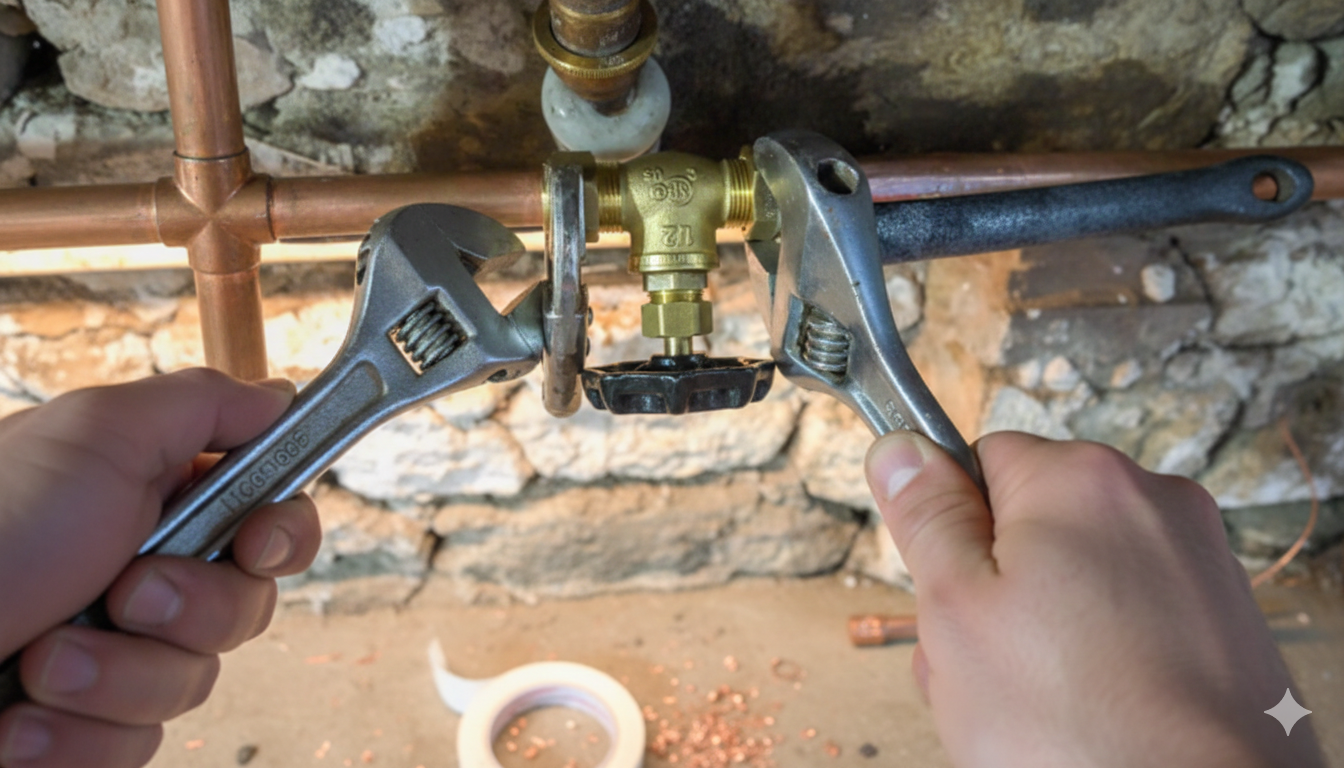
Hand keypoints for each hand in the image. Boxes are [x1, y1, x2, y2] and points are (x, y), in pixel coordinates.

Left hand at [0, 368, 321, 767]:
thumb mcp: (96, 434)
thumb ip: (204, 404)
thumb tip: (277, 398)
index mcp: (154, 500)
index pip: (271, 520)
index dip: (283, 538)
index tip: (256, 548)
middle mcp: (143, 575)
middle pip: (246, 608)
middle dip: (188, 611)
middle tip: (123, 592)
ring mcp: (114, 658)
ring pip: (192, 685)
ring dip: (115, 679)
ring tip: (38, 664)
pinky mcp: (82, 729)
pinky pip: (133, 749)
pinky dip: (72, 740)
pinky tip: (17, 723)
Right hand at [865, 431, 1325, 767]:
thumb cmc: (1082, 728)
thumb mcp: (957, 610)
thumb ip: (925, 517)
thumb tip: (901, 449)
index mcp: (1082, 479)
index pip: (978, 459)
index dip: (947, 530)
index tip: (947, 588)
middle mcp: (1154, 502)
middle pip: (1029, 525)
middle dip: (993, 591)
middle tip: (984, 667)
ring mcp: (1198, 563)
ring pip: (1076, 581)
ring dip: (1038, 633)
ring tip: (1036, 706)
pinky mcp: (1225, 623)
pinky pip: (1128, 620)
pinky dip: (1098, 659)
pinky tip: (1085, 715)